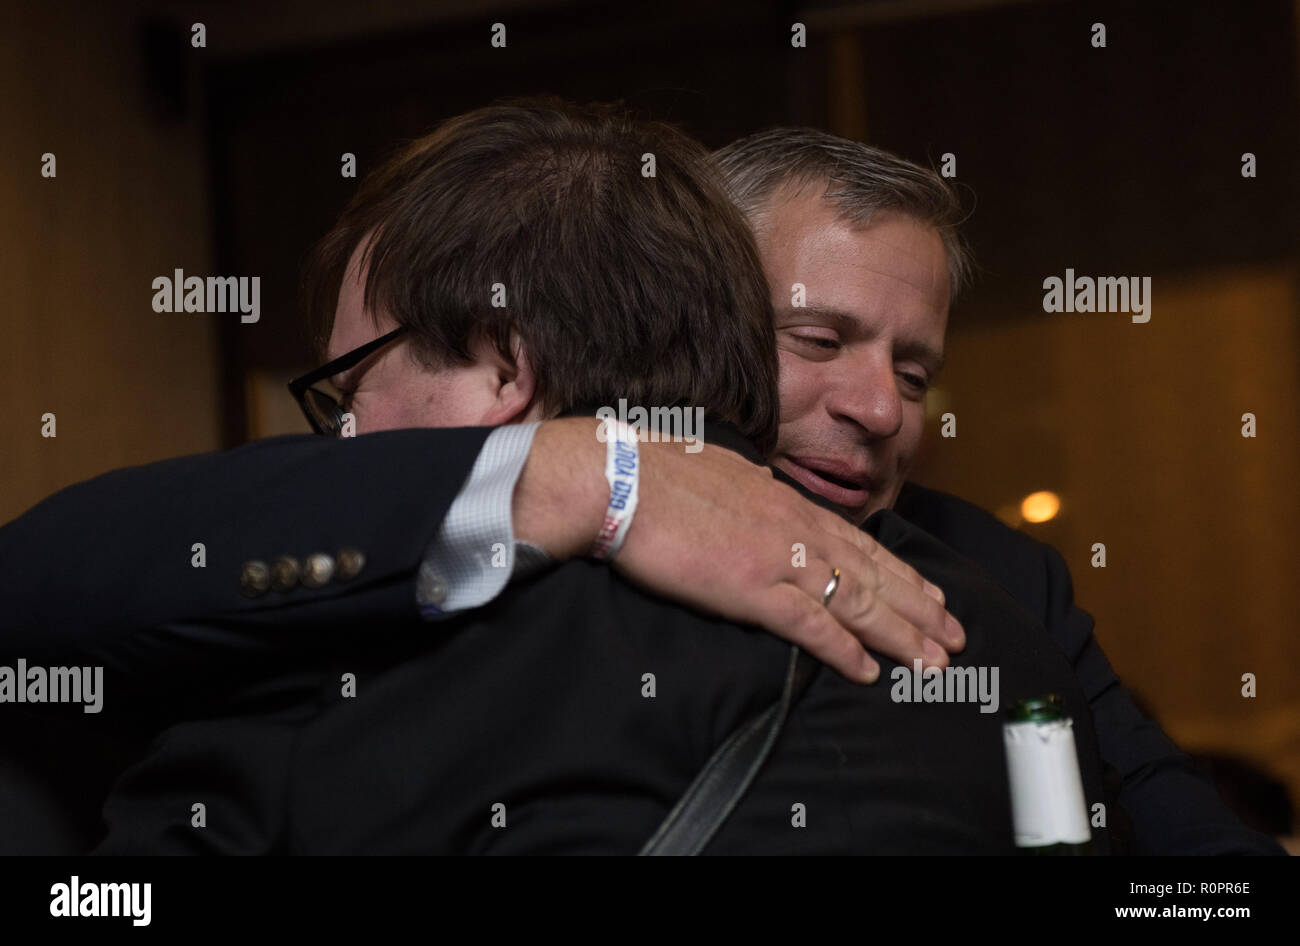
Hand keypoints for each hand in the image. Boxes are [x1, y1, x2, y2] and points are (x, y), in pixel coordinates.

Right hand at [514, 417, 964, 683]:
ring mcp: (778, 556)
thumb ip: (752, 492)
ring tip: (932, 660)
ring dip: (900, 633)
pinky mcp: (752, 587)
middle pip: (872, 573)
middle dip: (919, 607)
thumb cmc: (657, 473)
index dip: (900, 572)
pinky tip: (868, 669)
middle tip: (955, 635)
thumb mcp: (722, 474)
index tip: (929, 593)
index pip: (858, 543)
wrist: (621, 477)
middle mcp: (794, 528)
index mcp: (785, 502)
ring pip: (857, 599)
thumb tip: (759, 492)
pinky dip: (844, 649)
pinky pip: (811, 624)